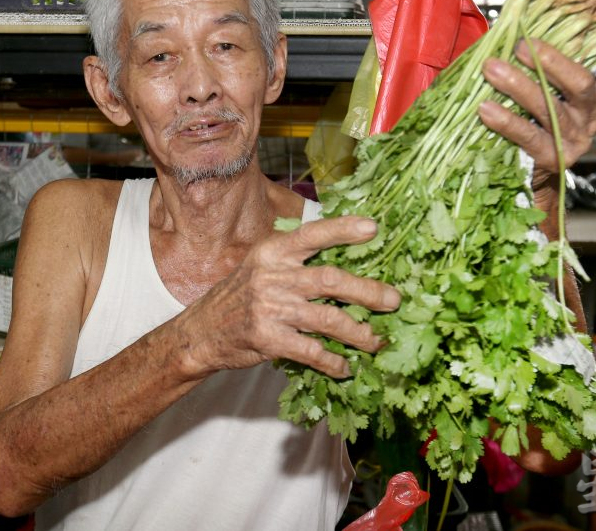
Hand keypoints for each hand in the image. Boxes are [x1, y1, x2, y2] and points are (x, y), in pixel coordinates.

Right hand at [180, 216, 399, 379]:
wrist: (201, 332)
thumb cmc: (240, 294)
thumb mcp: (261, 264)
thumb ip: (296, 257)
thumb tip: (346, 252)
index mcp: (273, 252)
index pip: (312, 235)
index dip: (343, 230)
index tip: (373, 229)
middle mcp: (272, 276)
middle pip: (330, 280)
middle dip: (367, 291)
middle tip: (394, 300)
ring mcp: (270, 309)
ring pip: (327, 319)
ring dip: (358, 333)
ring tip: (377, 340)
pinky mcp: (268, 340)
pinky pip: (310, 351)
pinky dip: (332, 361)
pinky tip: (346, 367)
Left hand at [476, 16, 595, 191]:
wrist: (536, 173)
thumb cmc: (540, 117)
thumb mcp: (552, 90)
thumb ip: (546, 63)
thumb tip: (514, 22)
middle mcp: (593, 116)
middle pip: (581, 85)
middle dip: (551, 62)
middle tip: (519, 45)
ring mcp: (575, 139)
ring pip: (550, 108)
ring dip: (518, 85)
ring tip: (490, 68)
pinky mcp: (554, 159)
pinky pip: (527, 136)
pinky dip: (505, 121)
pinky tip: (484, 108)